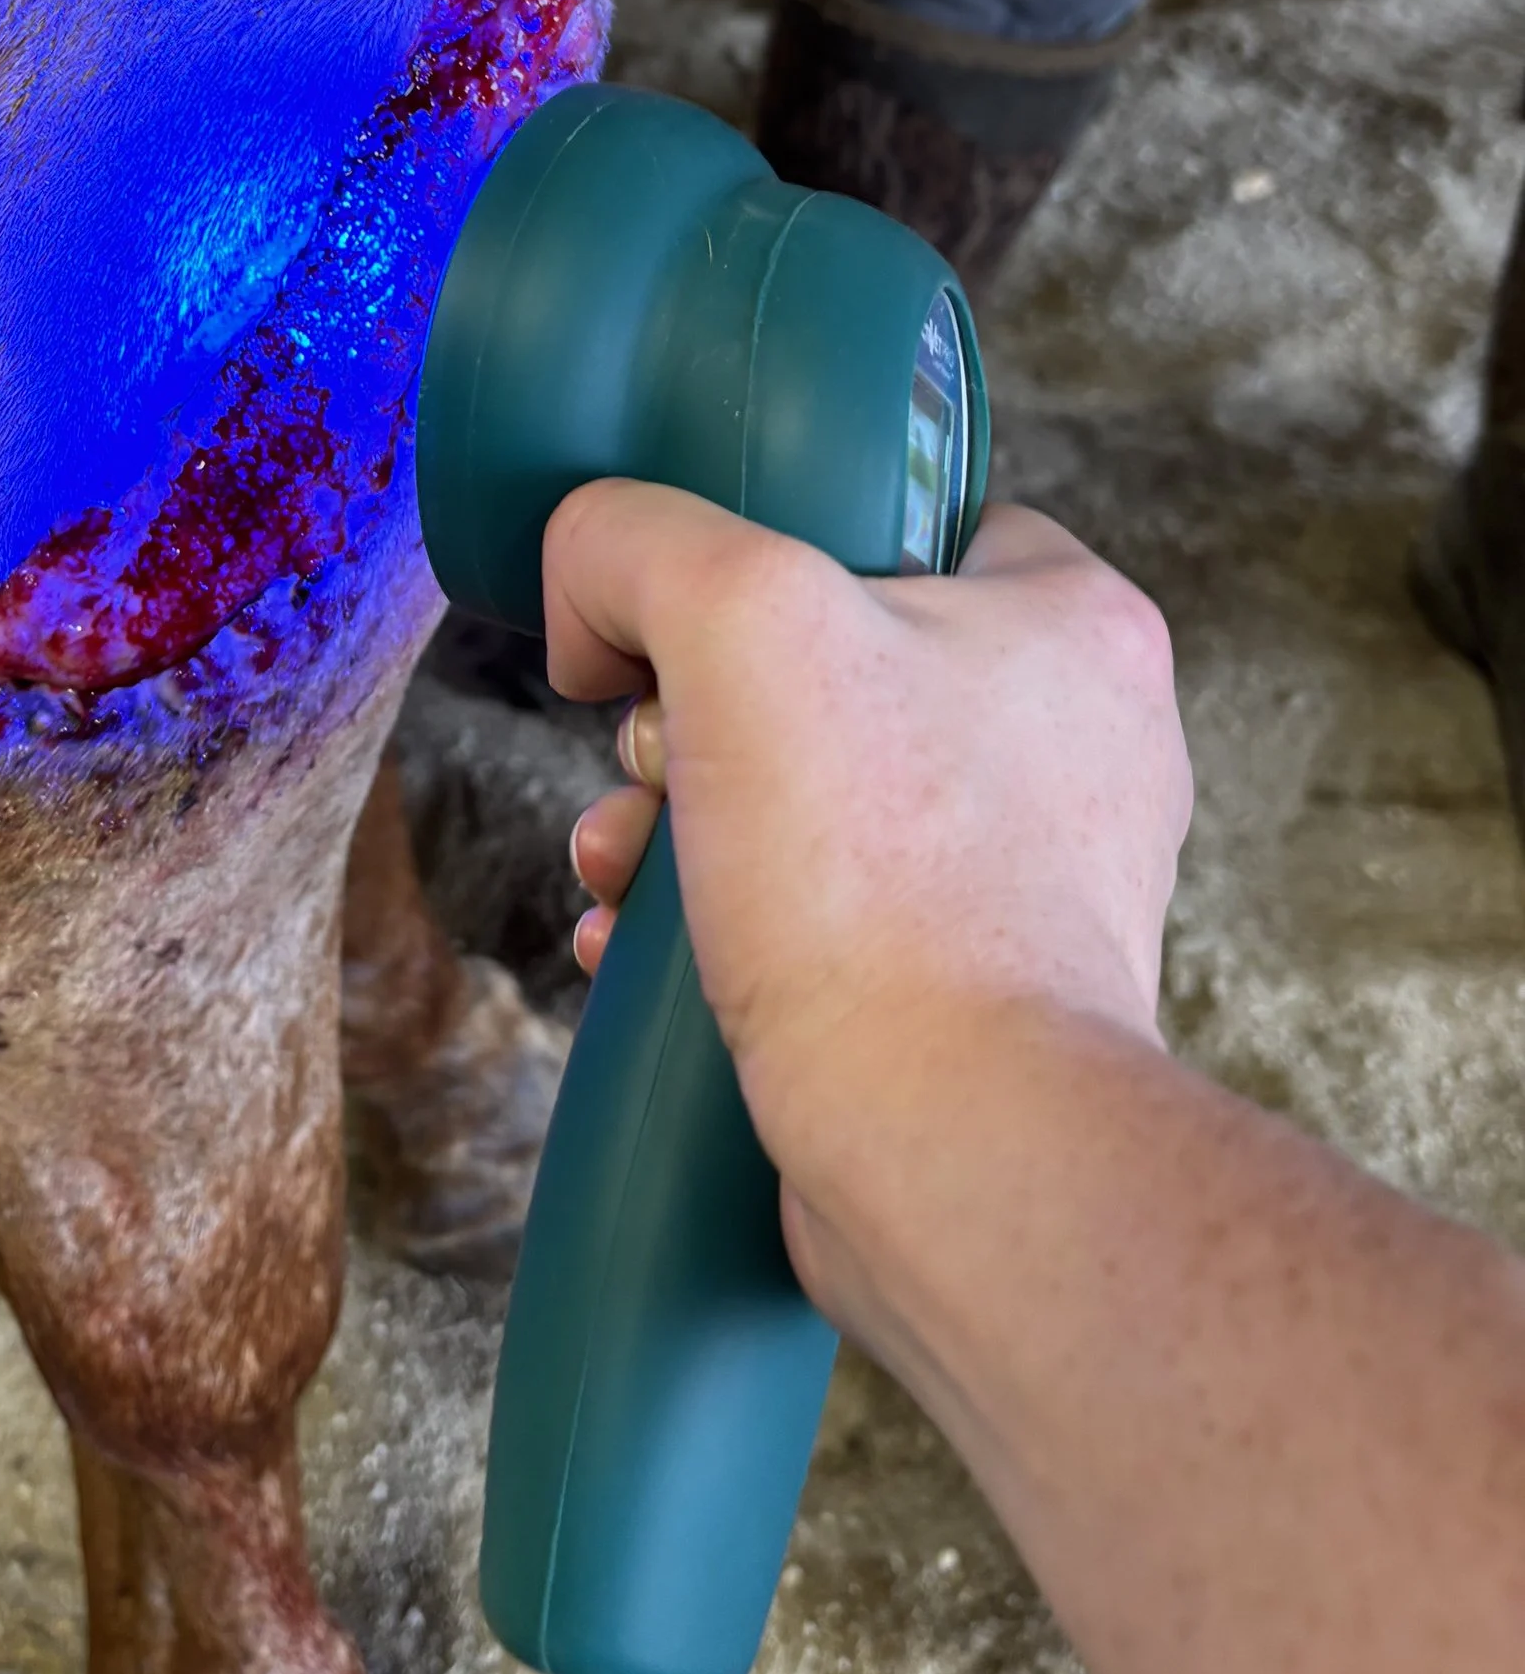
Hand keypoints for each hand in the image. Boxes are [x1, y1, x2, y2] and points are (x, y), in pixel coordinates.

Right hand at [546, 483, 1188, 1310]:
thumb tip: (590, 602)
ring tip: (621, 874)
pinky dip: (722, 931)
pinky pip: (824, 923)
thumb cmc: (885, 886)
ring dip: (681, 830)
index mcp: (1079, 625)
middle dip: (690, 721)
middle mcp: (1082, 746)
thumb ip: (637, 540)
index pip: (904, 523)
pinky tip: (643, 955)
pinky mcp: (980, 995)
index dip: (768, 550)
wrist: (953, 1150)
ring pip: (810, 803)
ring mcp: (1037, 882)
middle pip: (830, 670)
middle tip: (648, 766)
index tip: (685, 625)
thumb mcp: (734, 617)